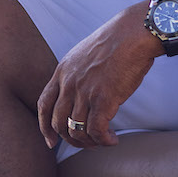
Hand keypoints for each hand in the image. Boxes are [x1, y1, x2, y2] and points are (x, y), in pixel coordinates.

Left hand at [36, 7, 160, 149]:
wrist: (134, 33)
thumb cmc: (117, 42)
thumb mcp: (84, 54)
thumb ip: (77, 74)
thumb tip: (80, 95)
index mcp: (62, 71)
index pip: (44, 104)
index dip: (44, 126)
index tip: (51, 141)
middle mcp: (69, 83)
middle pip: (58, 123)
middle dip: (71, 139)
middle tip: (86, 143)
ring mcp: (84, 92)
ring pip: (76, 131)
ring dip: (89, 142)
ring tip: (103, 140)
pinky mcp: (103, 100)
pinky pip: (96, 131)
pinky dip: (103, 141)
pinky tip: (112, 139)